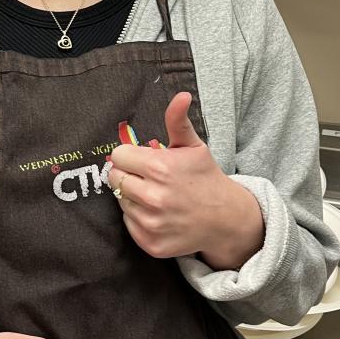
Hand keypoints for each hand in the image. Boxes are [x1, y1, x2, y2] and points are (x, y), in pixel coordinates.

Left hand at [108, 91, 264, 269]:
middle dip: (128, 174)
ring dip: (132, 196)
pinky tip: (157, 213)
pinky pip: (128, 223)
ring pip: (120, 201)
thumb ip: (178, 121)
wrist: (225, 219)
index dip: (130, 156)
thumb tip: (181, 95)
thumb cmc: (205, 178)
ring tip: (155, 195)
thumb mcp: (193, 147)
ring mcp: (151, 223)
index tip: (142, 160)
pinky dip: (137, 218)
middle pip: (115, 178)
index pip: (118, 156)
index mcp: (161, 168)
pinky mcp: (150, 243)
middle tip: (148, 177)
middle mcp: (153, 197)